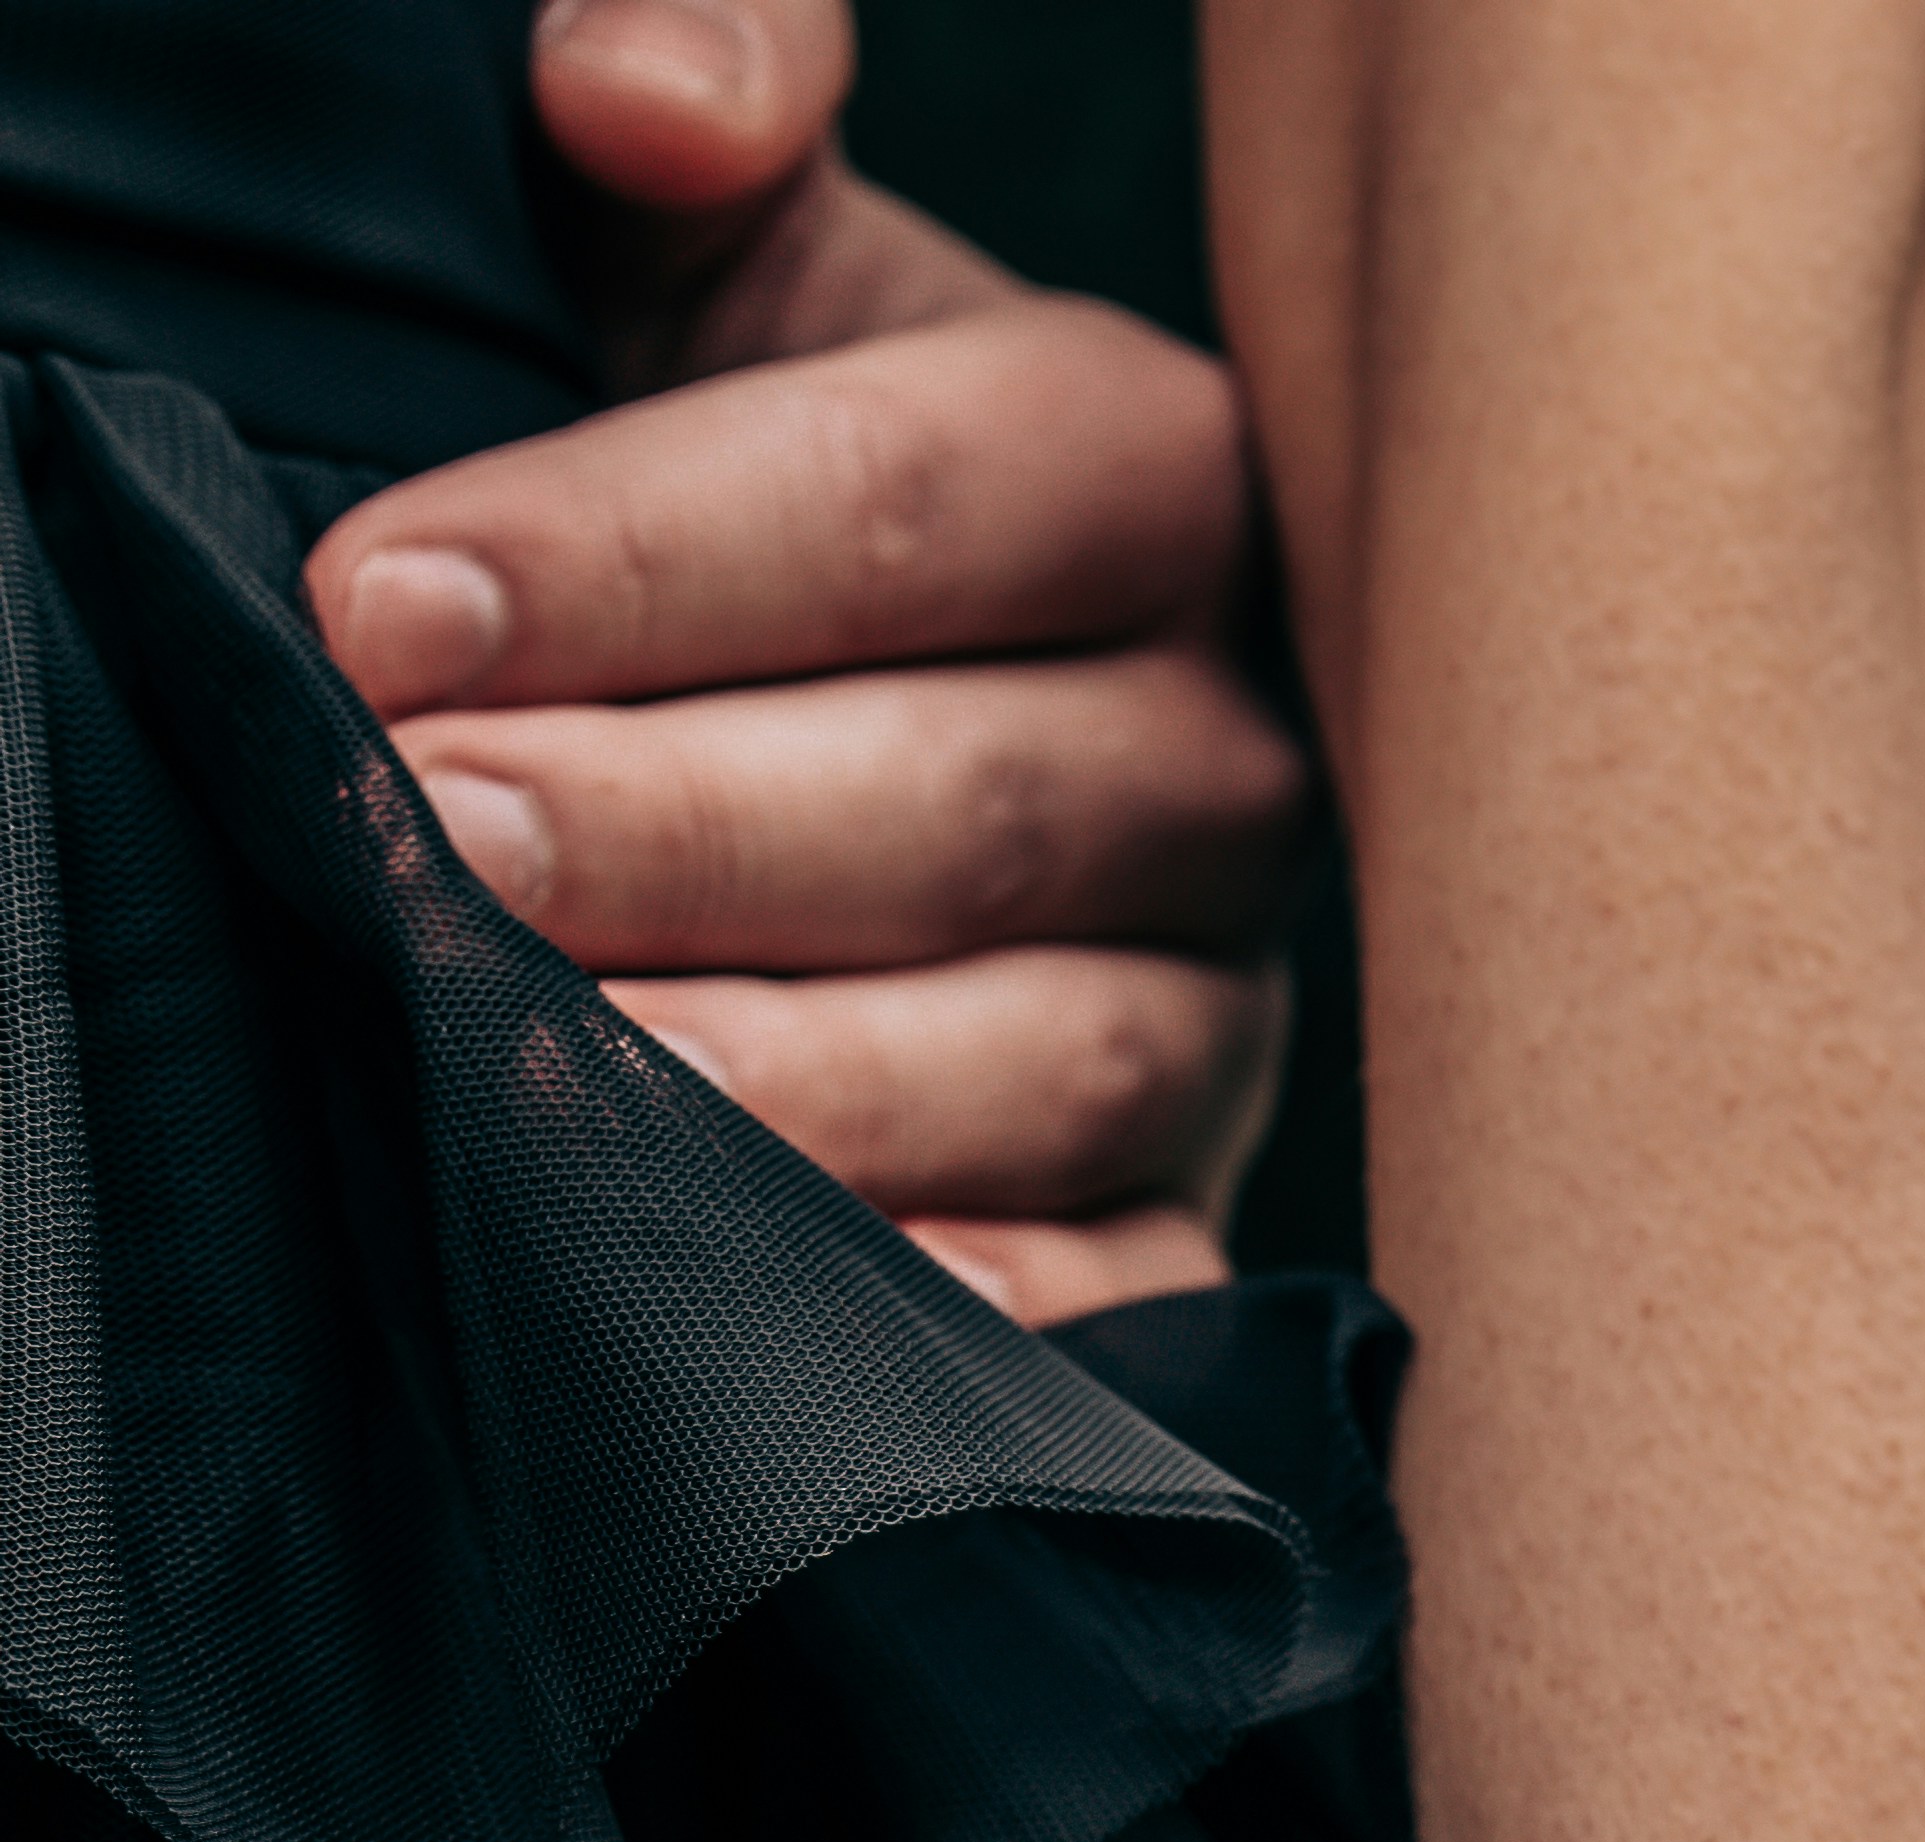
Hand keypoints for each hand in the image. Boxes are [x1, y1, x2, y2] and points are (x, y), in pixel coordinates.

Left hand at [305, 0, 1313, 1322]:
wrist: (870, 728)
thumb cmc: (758, 483)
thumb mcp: (720, 255)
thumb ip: (708, 82)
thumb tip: (635, 82)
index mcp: (1153, 477)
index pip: (910, 501)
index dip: (638, 554)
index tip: (377, 607)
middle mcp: (1232, 758)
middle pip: (972, 804)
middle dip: (678, 834)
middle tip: (435, 845)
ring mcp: (1222, 1009)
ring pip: (1036, 1062)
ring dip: (784, 1086)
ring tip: (551, 1090)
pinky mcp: (1186, 1218)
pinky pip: (1121, 1291)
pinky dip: (976, 1319)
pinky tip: (800, 1318)